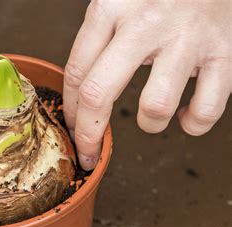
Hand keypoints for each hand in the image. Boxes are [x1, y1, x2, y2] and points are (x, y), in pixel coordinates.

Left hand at [63, 0, 230, 169]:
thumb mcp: (119, 2)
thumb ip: (98, 40)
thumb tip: (79, 93)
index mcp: (111, 8)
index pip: (76, 73)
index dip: (69, 110)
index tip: (72, 128)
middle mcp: (144, 23)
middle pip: (98, 93)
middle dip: (89, 134)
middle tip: (89, 152)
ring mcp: (186, 38)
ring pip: (155, 107)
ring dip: (149, 125)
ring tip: (149, 119)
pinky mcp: (224, 51)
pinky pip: (206, 109)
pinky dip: (194, 123)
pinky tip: (186, 115)